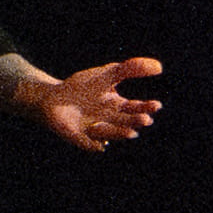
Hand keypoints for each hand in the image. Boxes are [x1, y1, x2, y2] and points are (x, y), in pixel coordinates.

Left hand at [17, 53, 163, 151]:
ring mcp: (94, 131)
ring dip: (120, 133)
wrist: (53, 98)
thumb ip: (130, 68)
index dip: (146, 108)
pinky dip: (93, 145)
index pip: (136, 109)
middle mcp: (110, 121)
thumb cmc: (83, 86)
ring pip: (110, 133)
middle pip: (125, 122)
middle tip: (145, 119)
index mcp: (118, 107)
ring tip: (132, 132)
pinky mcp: (78, 137)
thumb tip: (159, 67)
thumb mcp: (107, 73)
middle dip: (136, 122)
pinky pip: (87, 144)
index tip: (156, 105)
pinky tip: (100, 145)